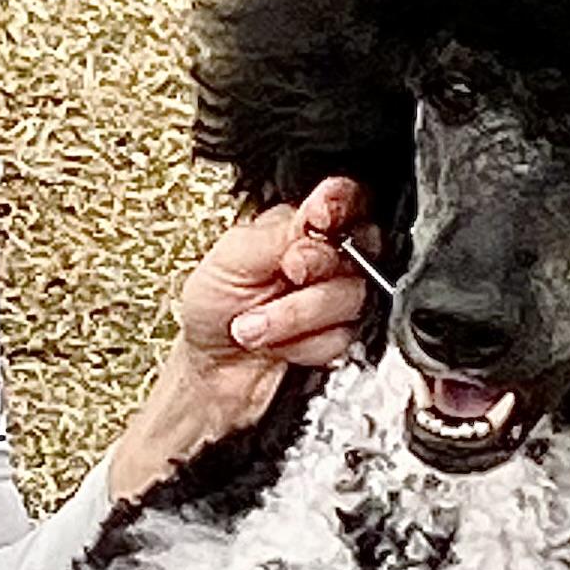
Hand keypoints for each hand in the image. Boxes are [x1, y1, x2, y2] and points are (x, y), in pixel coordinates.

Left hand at [177, 172, 375, 373]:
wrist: (208, 368)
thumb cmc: (211, 306)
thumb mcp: (233, 256)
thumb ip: (281, 232)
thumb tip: (317, 215)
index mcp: (300, 226)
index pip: (345, 201)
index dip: (339, 205)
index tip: (318, 219)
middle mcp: (326, 259)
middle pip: (361, 247)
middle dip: (317, 263)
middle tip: (288, 271)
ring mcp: (335, 299)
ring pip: (350, 296)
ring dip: (294, 314)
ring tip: (254, 324)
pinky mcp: (339, 338)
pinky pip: (343, 336)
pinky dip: (303, 345)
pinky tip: (278, 346)